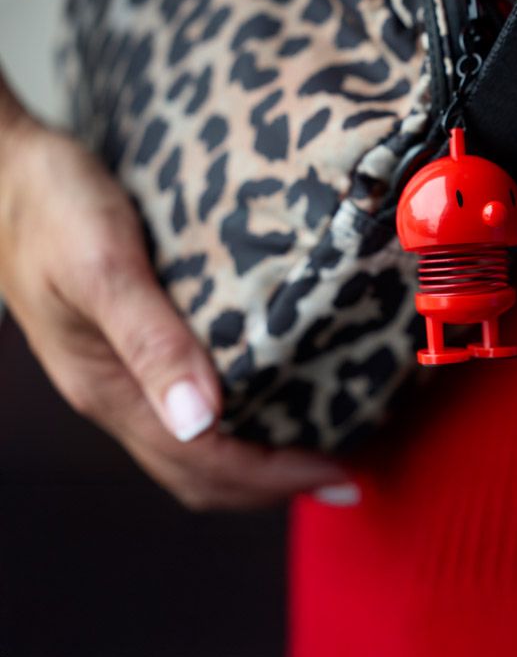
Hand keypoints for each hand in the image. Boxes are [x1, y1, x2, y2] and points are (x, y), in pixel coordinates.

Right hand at [0, 99, 349, 509]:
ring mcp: (122, 372)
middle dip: (271, 481)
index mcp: (111, 385)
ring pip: (193, 443)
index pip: (202, 460)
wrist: (10, 174)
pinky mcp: (131, 345)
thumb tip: (201, 420)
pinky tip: (272, 392)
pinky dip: (238, 418)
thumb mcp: (104, 267)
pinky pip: (189, 404)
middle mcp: (118, 390)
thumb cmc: (51, 209)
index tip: (337, 472)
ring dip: (256, 456)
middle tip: (343, 473)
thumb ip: (150, 341)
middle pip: (199, 469)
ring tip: (318, 443)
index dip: (272, 476)